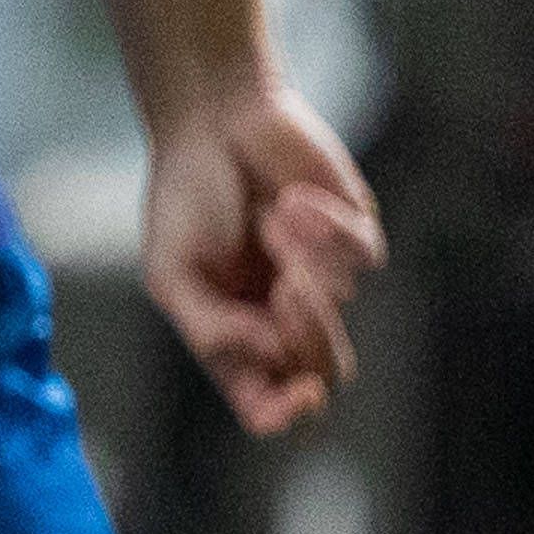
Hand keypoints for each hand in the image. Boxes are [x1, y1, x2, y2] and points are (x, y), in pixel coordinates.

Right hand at [145, 77, 381, 437]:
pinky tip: (292, 200)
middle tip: (285, 293)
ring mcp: (323, 276)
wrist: (214, 121)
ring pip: (340, 307)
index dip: (285, 412)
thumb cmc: (185, 197)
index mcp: (234, 335)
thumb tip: (268, 355)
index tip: (300, 396)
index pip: (268, 401)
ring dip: (304, 264)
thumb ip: (209, 327)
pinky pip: (361, 254)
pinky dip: (325, 228)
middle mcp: (282, 316)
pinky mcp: (354, 234)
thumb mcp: (171, 273)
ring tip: (270, 218)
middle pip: (321, 368)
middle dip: (307, 335)